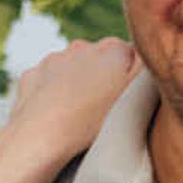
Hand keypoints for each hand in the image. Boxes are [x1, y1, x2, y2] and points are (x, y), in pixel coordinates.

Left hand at [0, 38, 138, 173]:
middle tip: (104, 108)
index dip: (130, 78)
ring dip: (77, 84)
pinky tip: (56, 112)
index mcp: (113, 49)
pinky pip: (47, 80)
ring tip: (79, 113)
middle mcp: (82, 46)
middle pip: (100, 59)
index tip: (126, 98)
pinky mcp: (32, 74)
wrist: (41, 136)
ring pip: (72, 68)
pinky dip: (52, 92)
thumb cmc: (93, 122)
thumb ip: (147, 72)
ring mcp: (54, 58)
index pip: (131, 55)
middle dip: (103, 77)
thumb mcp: (136, 98)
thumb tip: (149, 56)